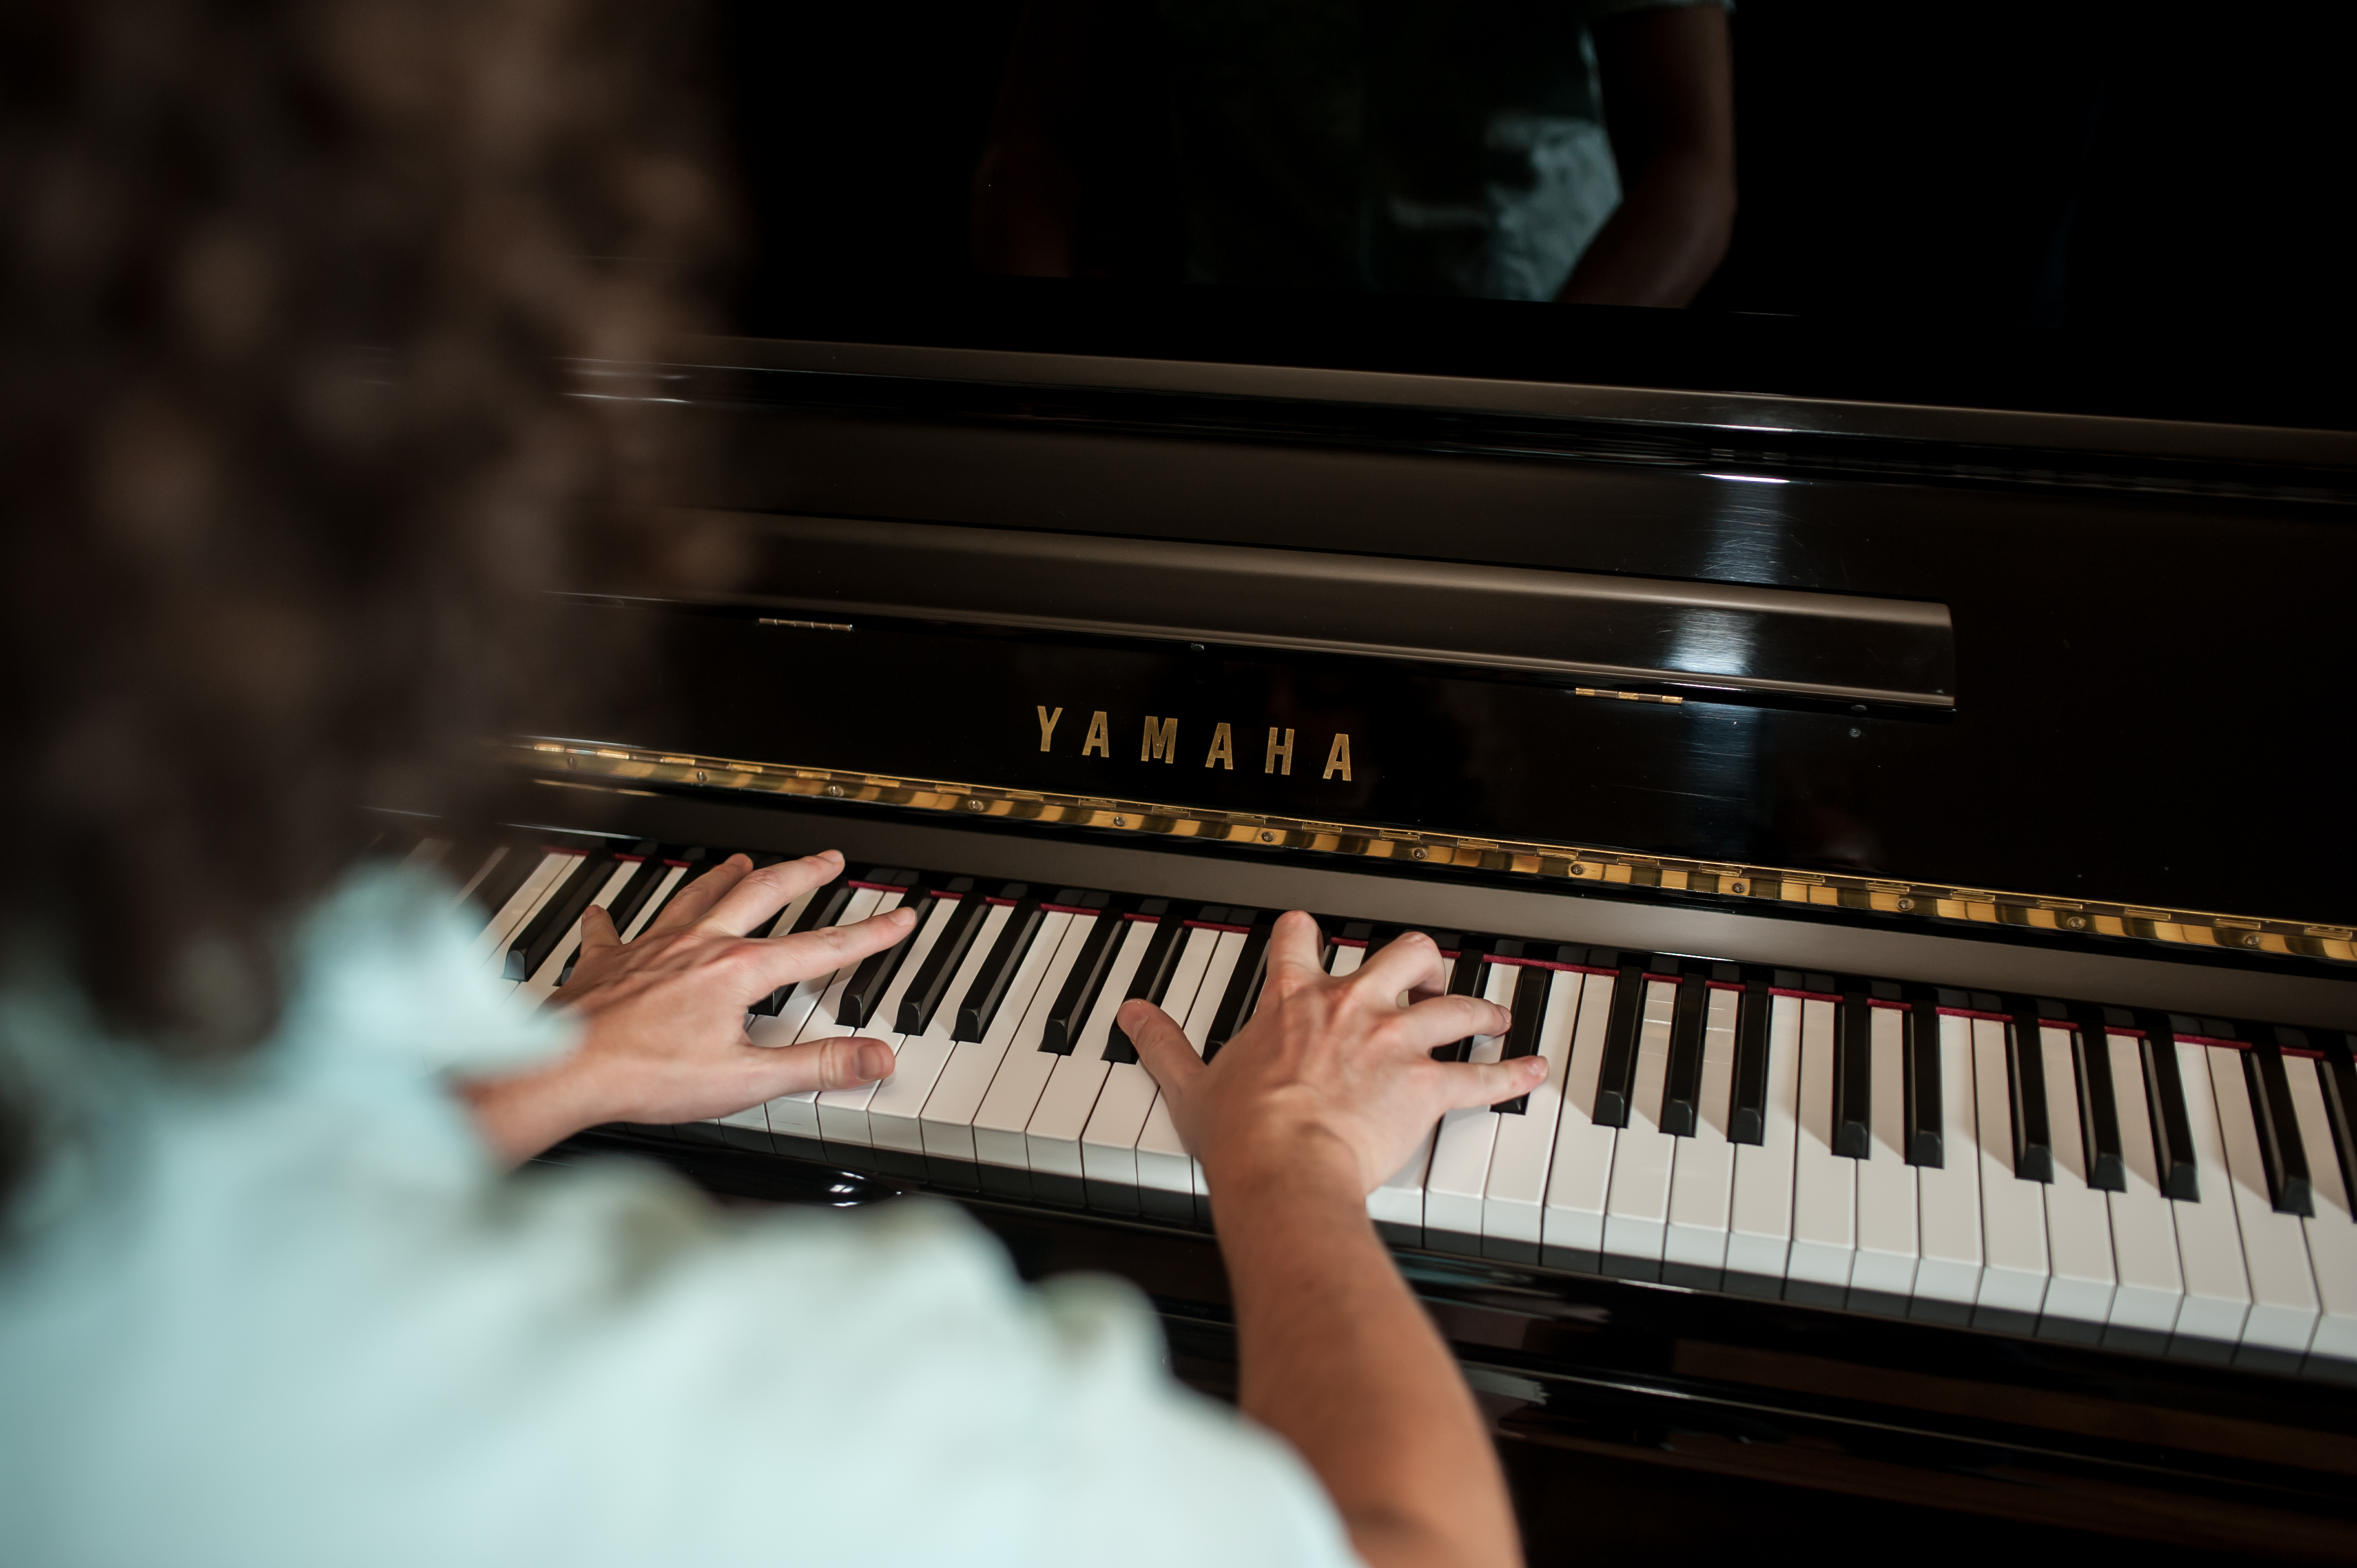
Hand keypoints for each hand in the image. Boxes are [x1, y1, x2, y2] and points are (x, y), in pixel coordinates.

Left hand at [460, 849, 914, 1161]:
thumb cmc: (645, 1075)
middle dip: (801, 874)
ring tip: (743, 861)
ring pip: (695, 897)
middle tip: (828, 860)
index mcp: (736, 970)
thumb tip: (876, 1058)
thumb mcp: (748, 1080)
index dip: (869, 934)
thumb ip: (818, 1066)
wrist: (563, 1070)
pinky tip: (605, 913)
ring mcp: (650, 949)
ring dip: (724, 877)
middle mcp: (696, 946)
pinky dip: (612, 920)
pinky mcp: (607, 963)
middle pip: (761, 894)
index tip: (899, 917)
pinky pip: (611, 931)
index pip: (820, 947)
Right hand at [1116, 911, 1544, 1195]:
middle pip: (1405, 954)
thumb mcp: (1190, 1082)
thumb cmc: (1243, 1134)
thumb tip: (1130, 1015)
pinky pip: (1484, 1078)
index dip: (1303, 933)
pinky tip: (1533, 1071)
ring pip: (1456, 1006)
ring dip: (1480, 1010)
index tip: (1308, 932)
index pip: (1298, 940)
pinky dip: (1513, 1075)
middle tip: (1425, 979)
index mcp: (1294, 1002)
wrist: (1284, 1169)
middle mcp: (1354, 1009)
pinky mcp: (1428, 1087)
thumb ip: (1161, 1043)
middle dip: (1422, 963)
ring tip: (1493, 1018)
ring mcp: (1397, 1044)